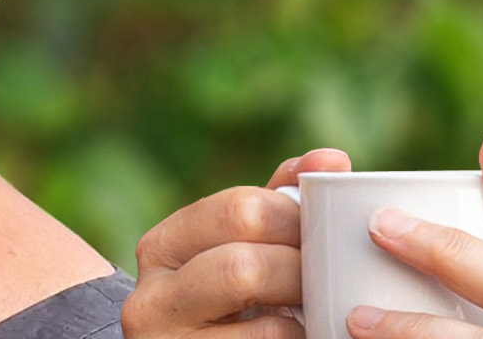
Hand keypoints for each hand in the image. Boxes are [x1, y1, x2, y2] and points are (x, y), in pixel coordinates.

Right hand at [124, 148, 353, 338]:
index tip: (323, 230)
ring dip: (303, 312)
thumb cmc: (225, 296)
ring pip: (262, 325)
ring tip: (322, 305)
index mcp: (162, 247)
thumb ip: (278, 199)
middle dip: (299, 269)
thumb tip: (332, 160)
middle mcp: (150, 299)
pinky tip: (307, 332)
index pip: (239, 210)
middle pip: (244, 267)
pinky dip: (299, 338)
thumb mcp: (239, 243)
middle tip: (329, 274)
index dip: (295, 218)